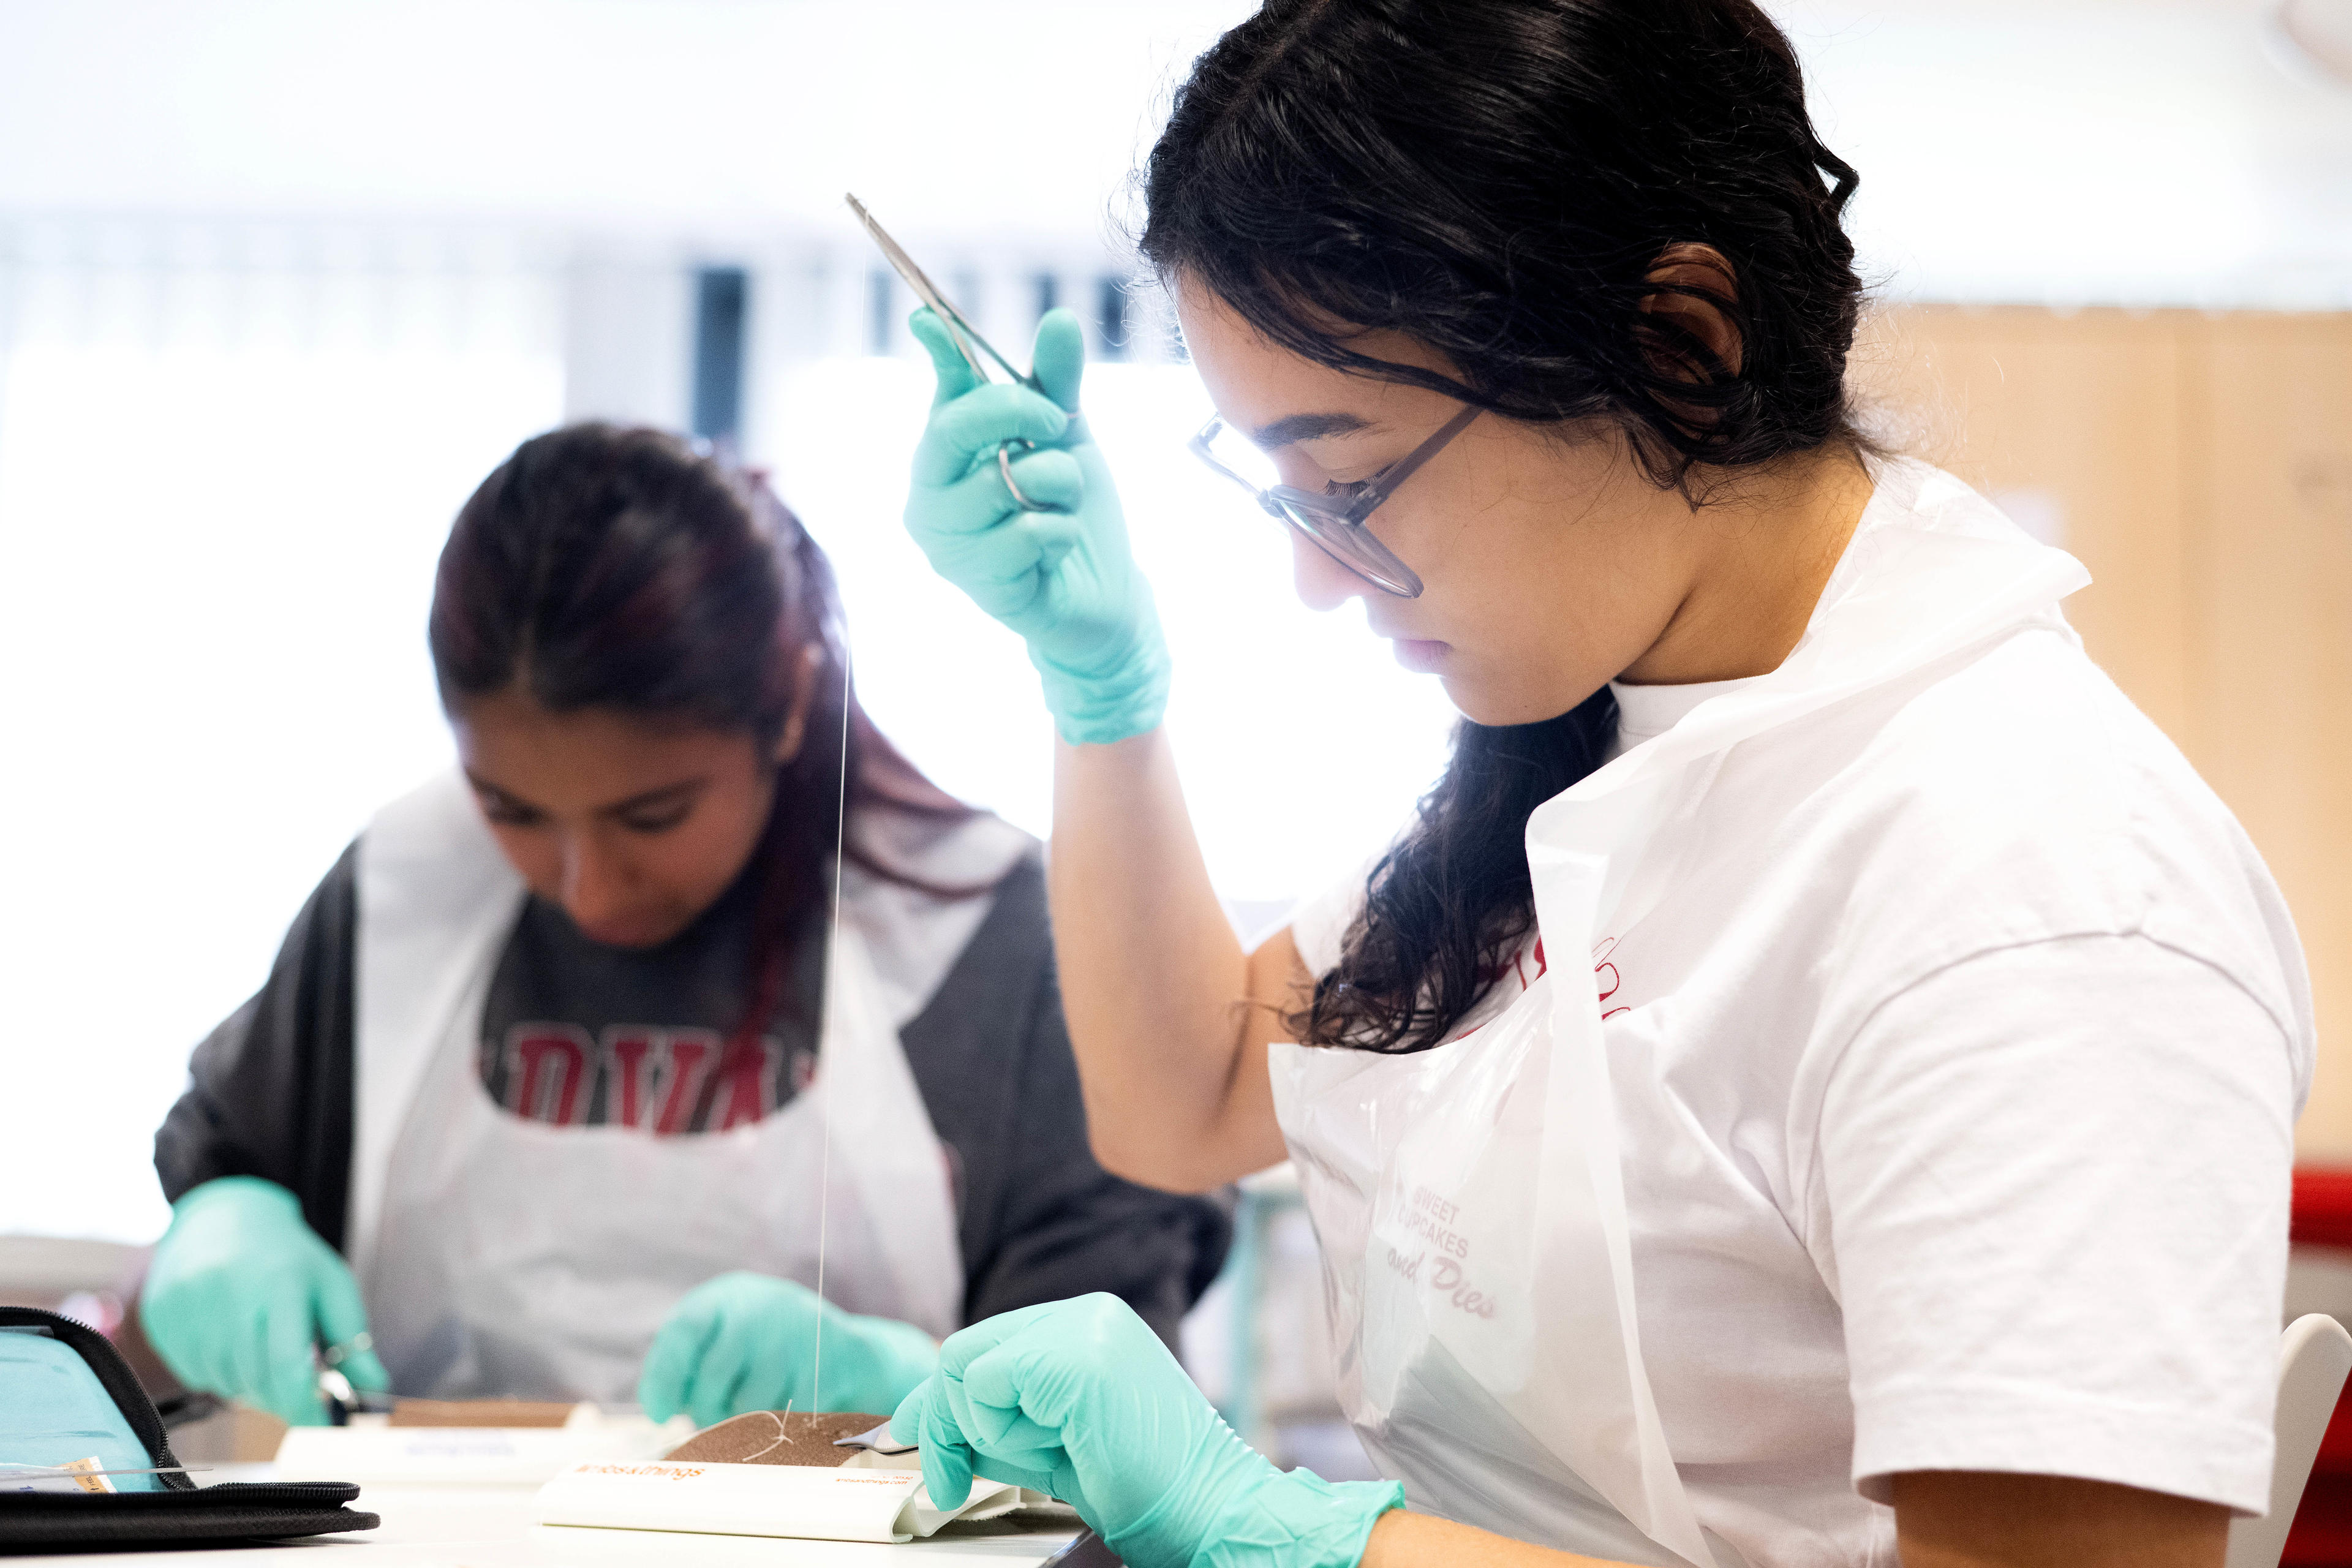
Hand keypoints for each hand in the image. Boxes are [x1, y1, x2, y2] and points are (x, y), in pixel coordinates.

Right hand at [140, 1176, 386, 1427]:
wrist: (223, 1219)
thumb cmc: (286, 1256)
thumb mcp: (330, 1285)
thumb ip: (352, 1340)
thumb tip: (373, 1391)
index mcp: (279, 1283)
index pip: (288, 1365)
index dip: (305, 1407)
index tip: (321, 1427)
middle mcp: (227, 1294)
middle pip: (256, 1380)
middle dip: (284, 1397)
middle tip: (300, 1391)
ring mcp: (188, 1306)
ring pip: (225, 1382)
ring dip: (252, 1387)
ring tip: (265, 1355)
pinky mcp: (162, 1317)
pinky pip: (195, 1373)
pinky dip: (221, 1375)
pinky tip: (234, 1346)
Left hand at [639, 1272, 937, 1426]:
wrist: (846, 1353)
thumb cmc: (767, 1349)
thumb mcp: (727, 1337)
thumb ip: (692, 1361)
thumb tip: (659, 1406)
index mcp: (727, 1297)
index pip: (683, 1332)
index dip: (664, 1377)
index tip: (659, 1413)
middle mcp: (761, 1308)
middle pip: (711, 1377)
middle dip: (706, 1408)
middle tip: (713, 1414)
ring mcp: (795, 1335)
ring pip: (746, 1403)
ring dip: (742, 1417)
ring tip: (754, 1402)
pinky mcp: (823, 1366)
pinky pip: (782, 1414)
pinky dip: (776, 1421)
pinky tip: (784, 1404)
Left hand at [891, 1294, 1399, 1567]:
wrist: (1203, 1506)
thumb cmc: (1139, 1485)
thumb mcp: (1049, 1443)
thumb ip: (994, 1420)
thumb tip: (917, 1418)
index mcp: (1088, 1324)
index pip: (988, 1345)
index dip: (944, 1397)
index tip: (919, 1441)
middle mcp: (1086, 1312)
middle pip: (965, 1351)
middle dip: (943, 1422)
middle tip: (946, 1481)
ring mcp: (1083, 1327)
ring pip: (966, 1368)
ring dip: (984, 1432)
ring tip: (1042, 1460)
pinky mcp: (1074, 1357)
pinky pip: (985, 1387)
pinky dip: (999, 1432)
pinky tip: (1050, 1450)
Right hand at [903, 307, 1170, 745]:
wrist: (1106, 596)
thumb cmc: (1071, 510)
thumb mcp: (1068, 439)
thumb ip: (1057, 384)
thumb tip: (1060, 317)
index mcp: (945, 457)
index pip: (939, 396)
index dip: (935, 354)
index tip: (927, 318)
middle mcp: (930, 499)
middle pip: (956, 428)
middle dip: (1021, 411)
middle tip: (1059, 423)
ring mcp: (948, 546)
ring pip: (1007, 480)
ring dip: (1058, 485)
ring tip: (1059, 506)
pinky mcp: (980, 586)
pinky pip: (1030, 532)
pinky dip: (1062, 531)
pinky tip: (1055, 551)